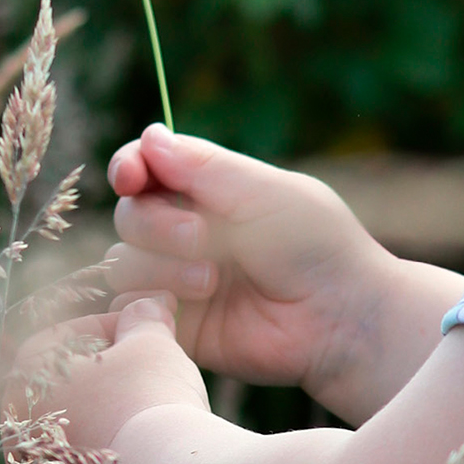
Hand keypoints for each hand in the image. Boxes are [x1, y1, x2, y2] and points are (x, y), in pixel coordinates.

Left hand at [5, 293, 208, 463]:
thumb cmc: (151, 398)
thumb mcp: (152, 342)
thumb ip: (143, 318)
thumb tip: (146, 304)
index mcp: (25, 378)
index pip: (66, 337)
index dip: (112, 327)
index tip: (149, 330)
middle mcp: (18, 431)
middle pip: (68, 392)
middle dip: (108, 380)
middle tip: (153, 374)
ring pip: (76, 441)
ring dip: (109, 425)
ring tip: (154, 420)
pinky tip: (151, 462)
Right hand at [104, 127, 393, 404]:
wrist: (339, 318)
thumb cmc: (315, 245)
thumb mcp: (264, 191)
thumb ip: (204, 166)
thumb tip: (149, 137)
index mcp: (209, 192)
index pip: (145, 169)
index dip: (128, 167)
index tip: (130, 175)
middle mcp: (188, 234)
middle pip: (130, 215)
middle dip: (156, 222)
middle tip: (200, 236)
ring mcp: (179, 280)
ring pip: (124, 262)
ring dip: (160, 266)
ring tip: (211, 281)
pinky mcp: (177, 326)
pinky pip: (130, 310)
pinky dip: (148, 301)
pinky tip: (188, 304)